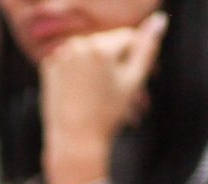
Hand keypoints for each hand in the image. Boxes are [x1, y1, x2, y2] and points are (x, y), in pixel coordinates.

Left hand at [38, 14, 164, 183]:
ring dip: (102, 64)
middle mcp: (77, 46)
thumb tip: (159, 19)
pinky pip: (73, 60)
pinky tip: (86, 89)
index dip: (139, 55)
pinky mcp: (48, 67)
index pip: (128, 37)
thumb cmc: (107, 112)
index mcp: (100, 47)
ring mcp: (60, 56)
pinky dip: (82, 69)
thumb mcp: (135, 78)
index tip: (146, 75)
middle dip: (119, 59)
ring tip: (106, 90)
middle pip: (109, 43)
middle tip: (124, 86)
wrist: (74, 139)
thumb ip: (148, 46)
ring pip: (91, 51)